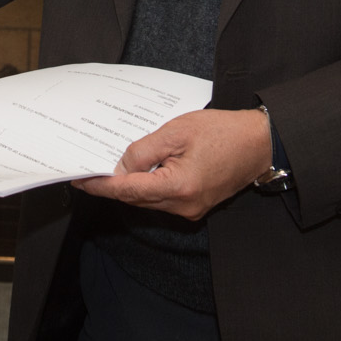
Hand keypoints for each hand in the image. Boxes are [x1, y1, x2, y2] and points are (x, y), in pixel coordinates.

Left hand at [72, 108, 272, 220]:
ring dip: (129, 185)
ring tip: (109, 167)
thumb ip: (144, 150)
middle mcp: (183, 206)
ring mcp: (191, 209)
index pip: (128, 190)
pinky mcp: (195, 205)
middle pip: (136, 198)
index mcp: (178, 188)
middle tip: (88, 170)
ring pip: (148, 200)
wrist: (260, 143)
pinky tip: (139, 170)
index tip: (80, 180)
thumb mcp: (177, 132)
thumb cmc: (223, 132)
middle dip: (111, 185)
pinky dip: (147, 186)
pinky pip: (162, 198)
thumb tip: (120, 166)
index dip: (101, 186)